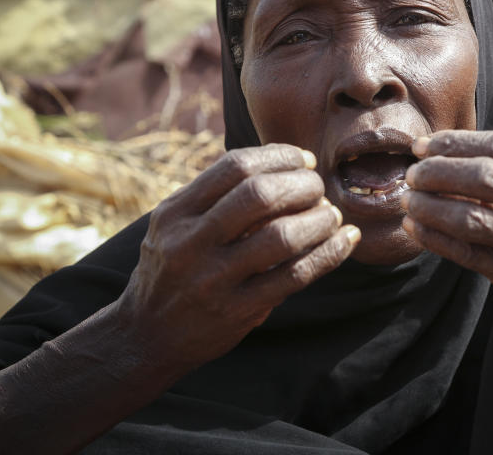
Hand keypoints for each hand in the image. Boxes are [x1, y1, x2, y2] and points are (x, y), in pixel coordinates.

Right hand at [116, 144, 359, 370]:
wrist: (145, 336)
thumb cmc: (170, 270)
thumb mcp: (173, 225)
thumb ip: (214, 196)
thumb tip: (280, 164)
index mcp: (175, 213)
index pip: (234, 167)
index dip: (279, 156)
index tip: (303, 160)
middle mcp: (190, 242)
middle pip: (259, 196)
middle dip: (301, 184)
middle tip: (318, 186)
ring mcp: (213, 280)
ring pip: (282, 236)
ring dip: (319, 218)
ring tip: (332, 214)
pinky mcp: (237, 311)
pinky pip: (294, 276)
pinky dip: (329, 253)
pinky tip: (347, 239)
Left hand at [400, 130, 492, 329]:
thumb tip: (455, 153)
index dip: (455, 144)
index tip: (424, 146)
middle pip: (485, 180)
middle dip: (437, 173)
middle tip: (412, 174)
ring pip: (474, 221)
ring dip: (431, 208)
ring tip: (408, 200)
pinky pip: (475, 258)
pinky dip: (440, 241)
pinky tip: (419, 230)